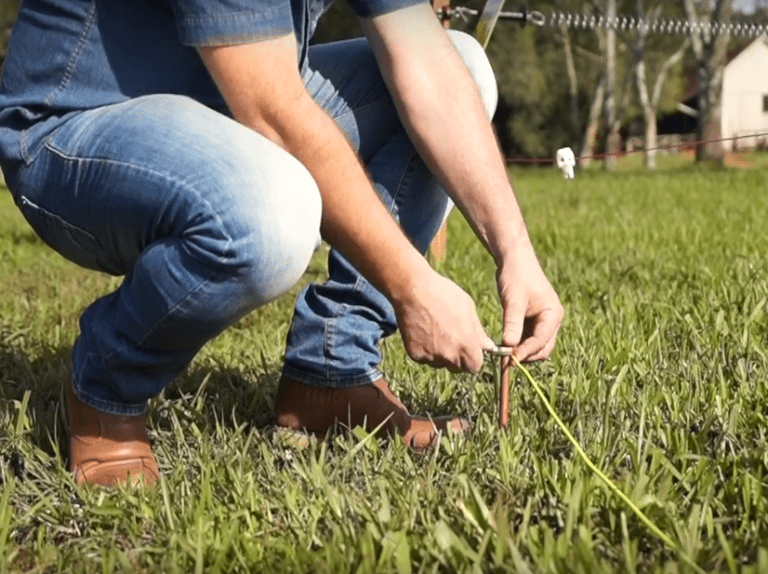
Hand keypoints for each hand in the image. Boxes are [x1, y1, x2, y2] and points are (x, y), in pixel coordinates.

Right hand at [393, 270, 495, 372]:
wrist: (413, 290)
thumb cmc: (444, 295)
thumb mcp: (468, 309)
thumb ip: (477, 331)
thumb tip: (487, 345)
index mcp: (467, 347)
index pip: (475, 366)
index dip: (473, 357)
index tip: (469, 348)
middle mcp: (450, 356)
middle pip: (457, 367)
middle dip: (457, 357)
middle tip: (451, 338)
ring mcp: (431, 357)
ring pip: (439, 363)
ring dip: (440, 354)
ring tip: (435, 330)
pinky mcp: (415, 355)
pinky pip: (424, 357)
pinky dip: (425, 349)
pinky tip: (423, 331)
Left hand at [497, 242, 562, 361]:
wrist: (515, 259)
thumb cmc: (516, 276)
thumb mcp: (513, 300)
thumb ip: (512, 323)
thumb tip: (509, 347)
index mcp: (553, 314)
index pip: (542, 340)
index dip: (526, 352)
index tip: (510, 359)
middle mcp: (552, 320)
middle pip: (542, 348)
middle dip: (526, 355)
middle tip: (505, 361)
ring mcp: (544, 322)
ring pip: (535, 346)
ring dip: (521, 351)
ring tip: (503, 354)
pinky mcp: (533, 321)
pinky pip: (528, 339)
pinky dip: (518, 344)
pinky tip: (504, 346)